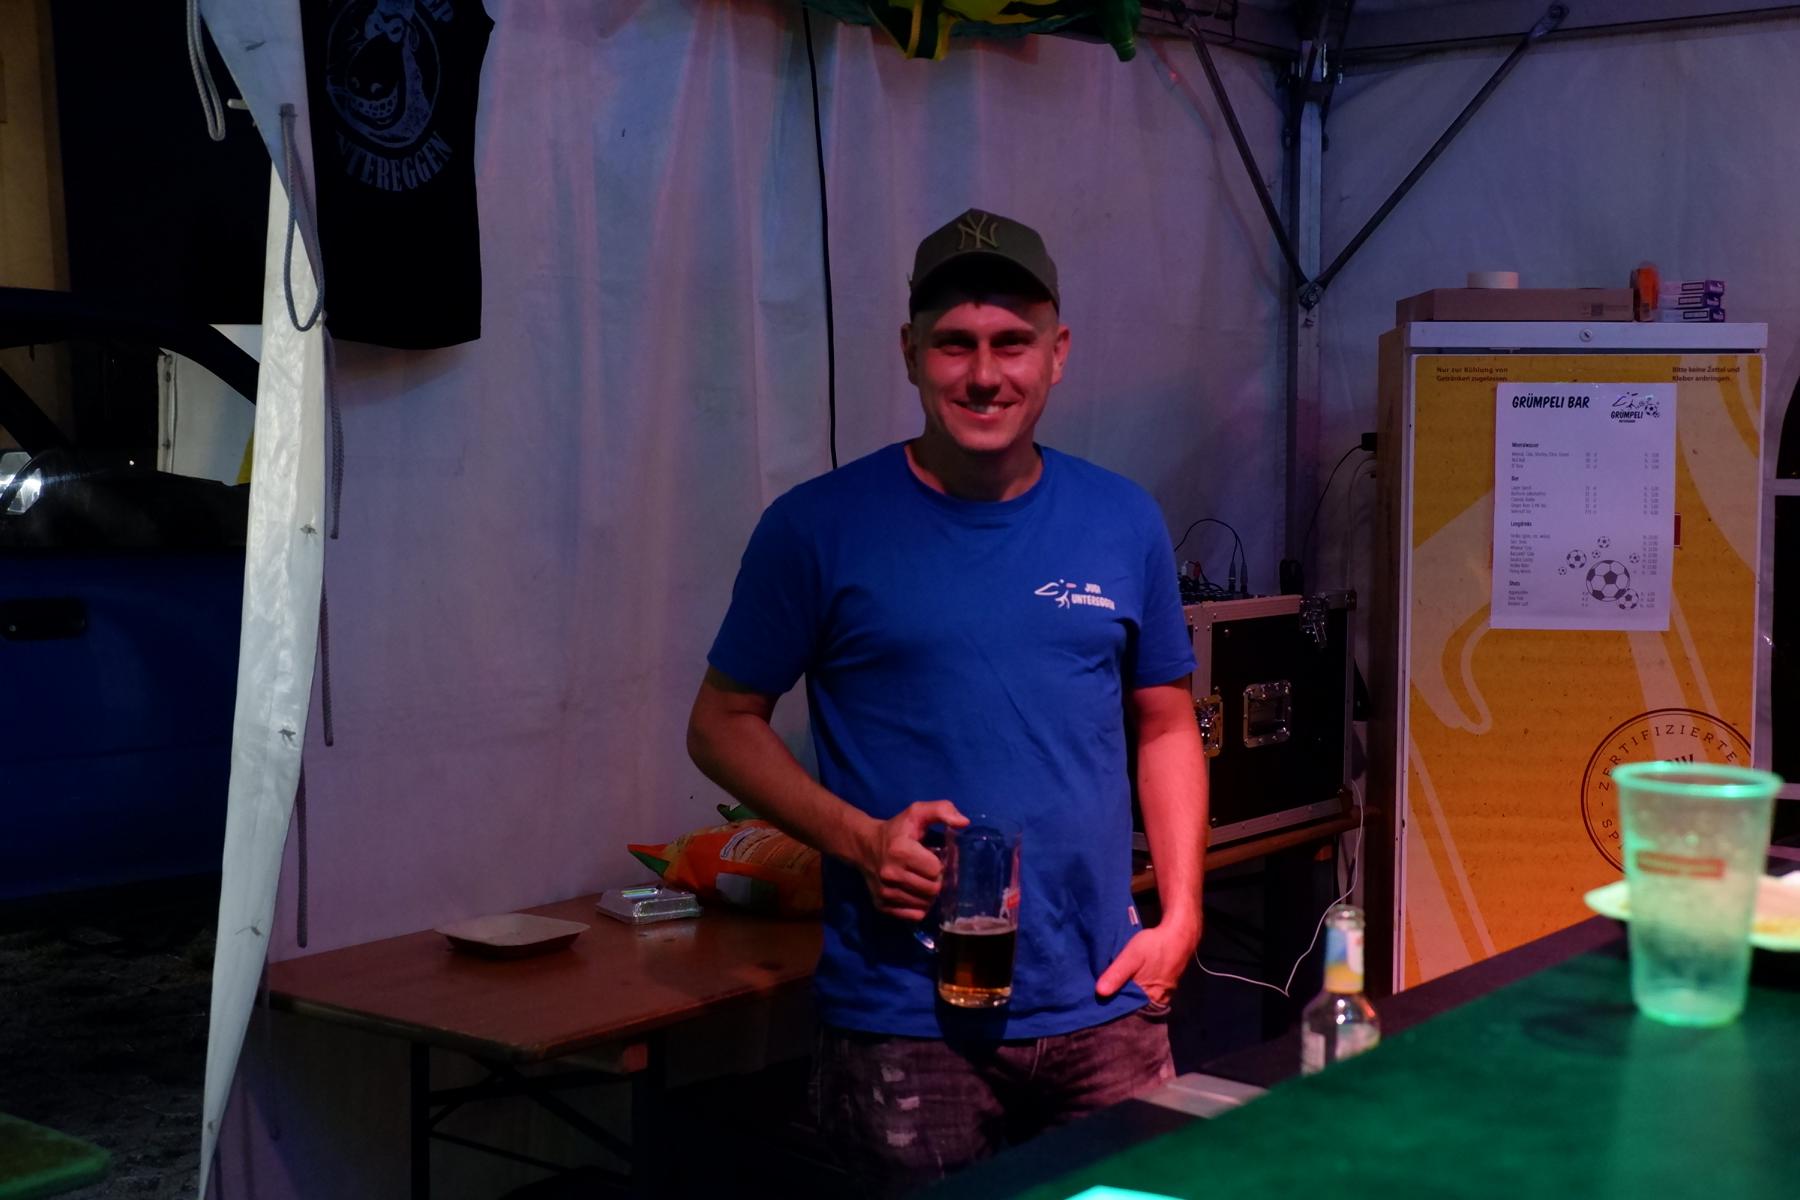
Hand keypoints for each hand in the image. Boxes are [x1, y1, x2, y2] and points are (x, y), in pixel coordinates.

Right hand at [853, 801, 967, 920]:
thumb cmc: (897, 830)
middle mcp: (890, 874)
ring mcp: (885, 892)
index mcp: (900, 851)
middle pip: (932, 889)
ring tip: (922, 880)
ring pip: (924, 904)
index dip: (939, 864)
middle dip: (936, 880)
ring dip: (929, 894)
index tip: (934, 857)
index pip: (935, 869)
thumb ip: (942, 810)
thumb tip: (964, 822)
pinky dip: (919, 906)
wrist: (865, 846)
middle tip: (930, 871)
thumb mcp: (917, 812)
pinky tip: (915, 893)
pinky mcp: (882, 906)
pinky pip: (914, 915)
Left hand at [1095, 917, 1200, 1007]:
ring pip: (1139, 1000)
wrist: (1178, 935)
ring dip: (1126, 996)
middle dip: (1118, 1003)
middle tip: (1099, 997)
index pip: (1127, 1014)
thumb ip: (1117, 974)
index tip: (1097, 1005)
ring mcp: (1162, 995)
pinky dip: (1135, 989)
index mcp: (1150, 1000)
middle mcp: (1157, 1002)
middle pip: (1133, 1009)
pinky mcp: (1162, 987)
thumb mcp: (1132, 957)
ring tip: (1108, 989)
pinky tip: (1124, 982)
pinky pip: (1145, 993)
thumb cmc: (1155, 946)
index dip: (1112, 1010)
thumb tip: (1099, 993)